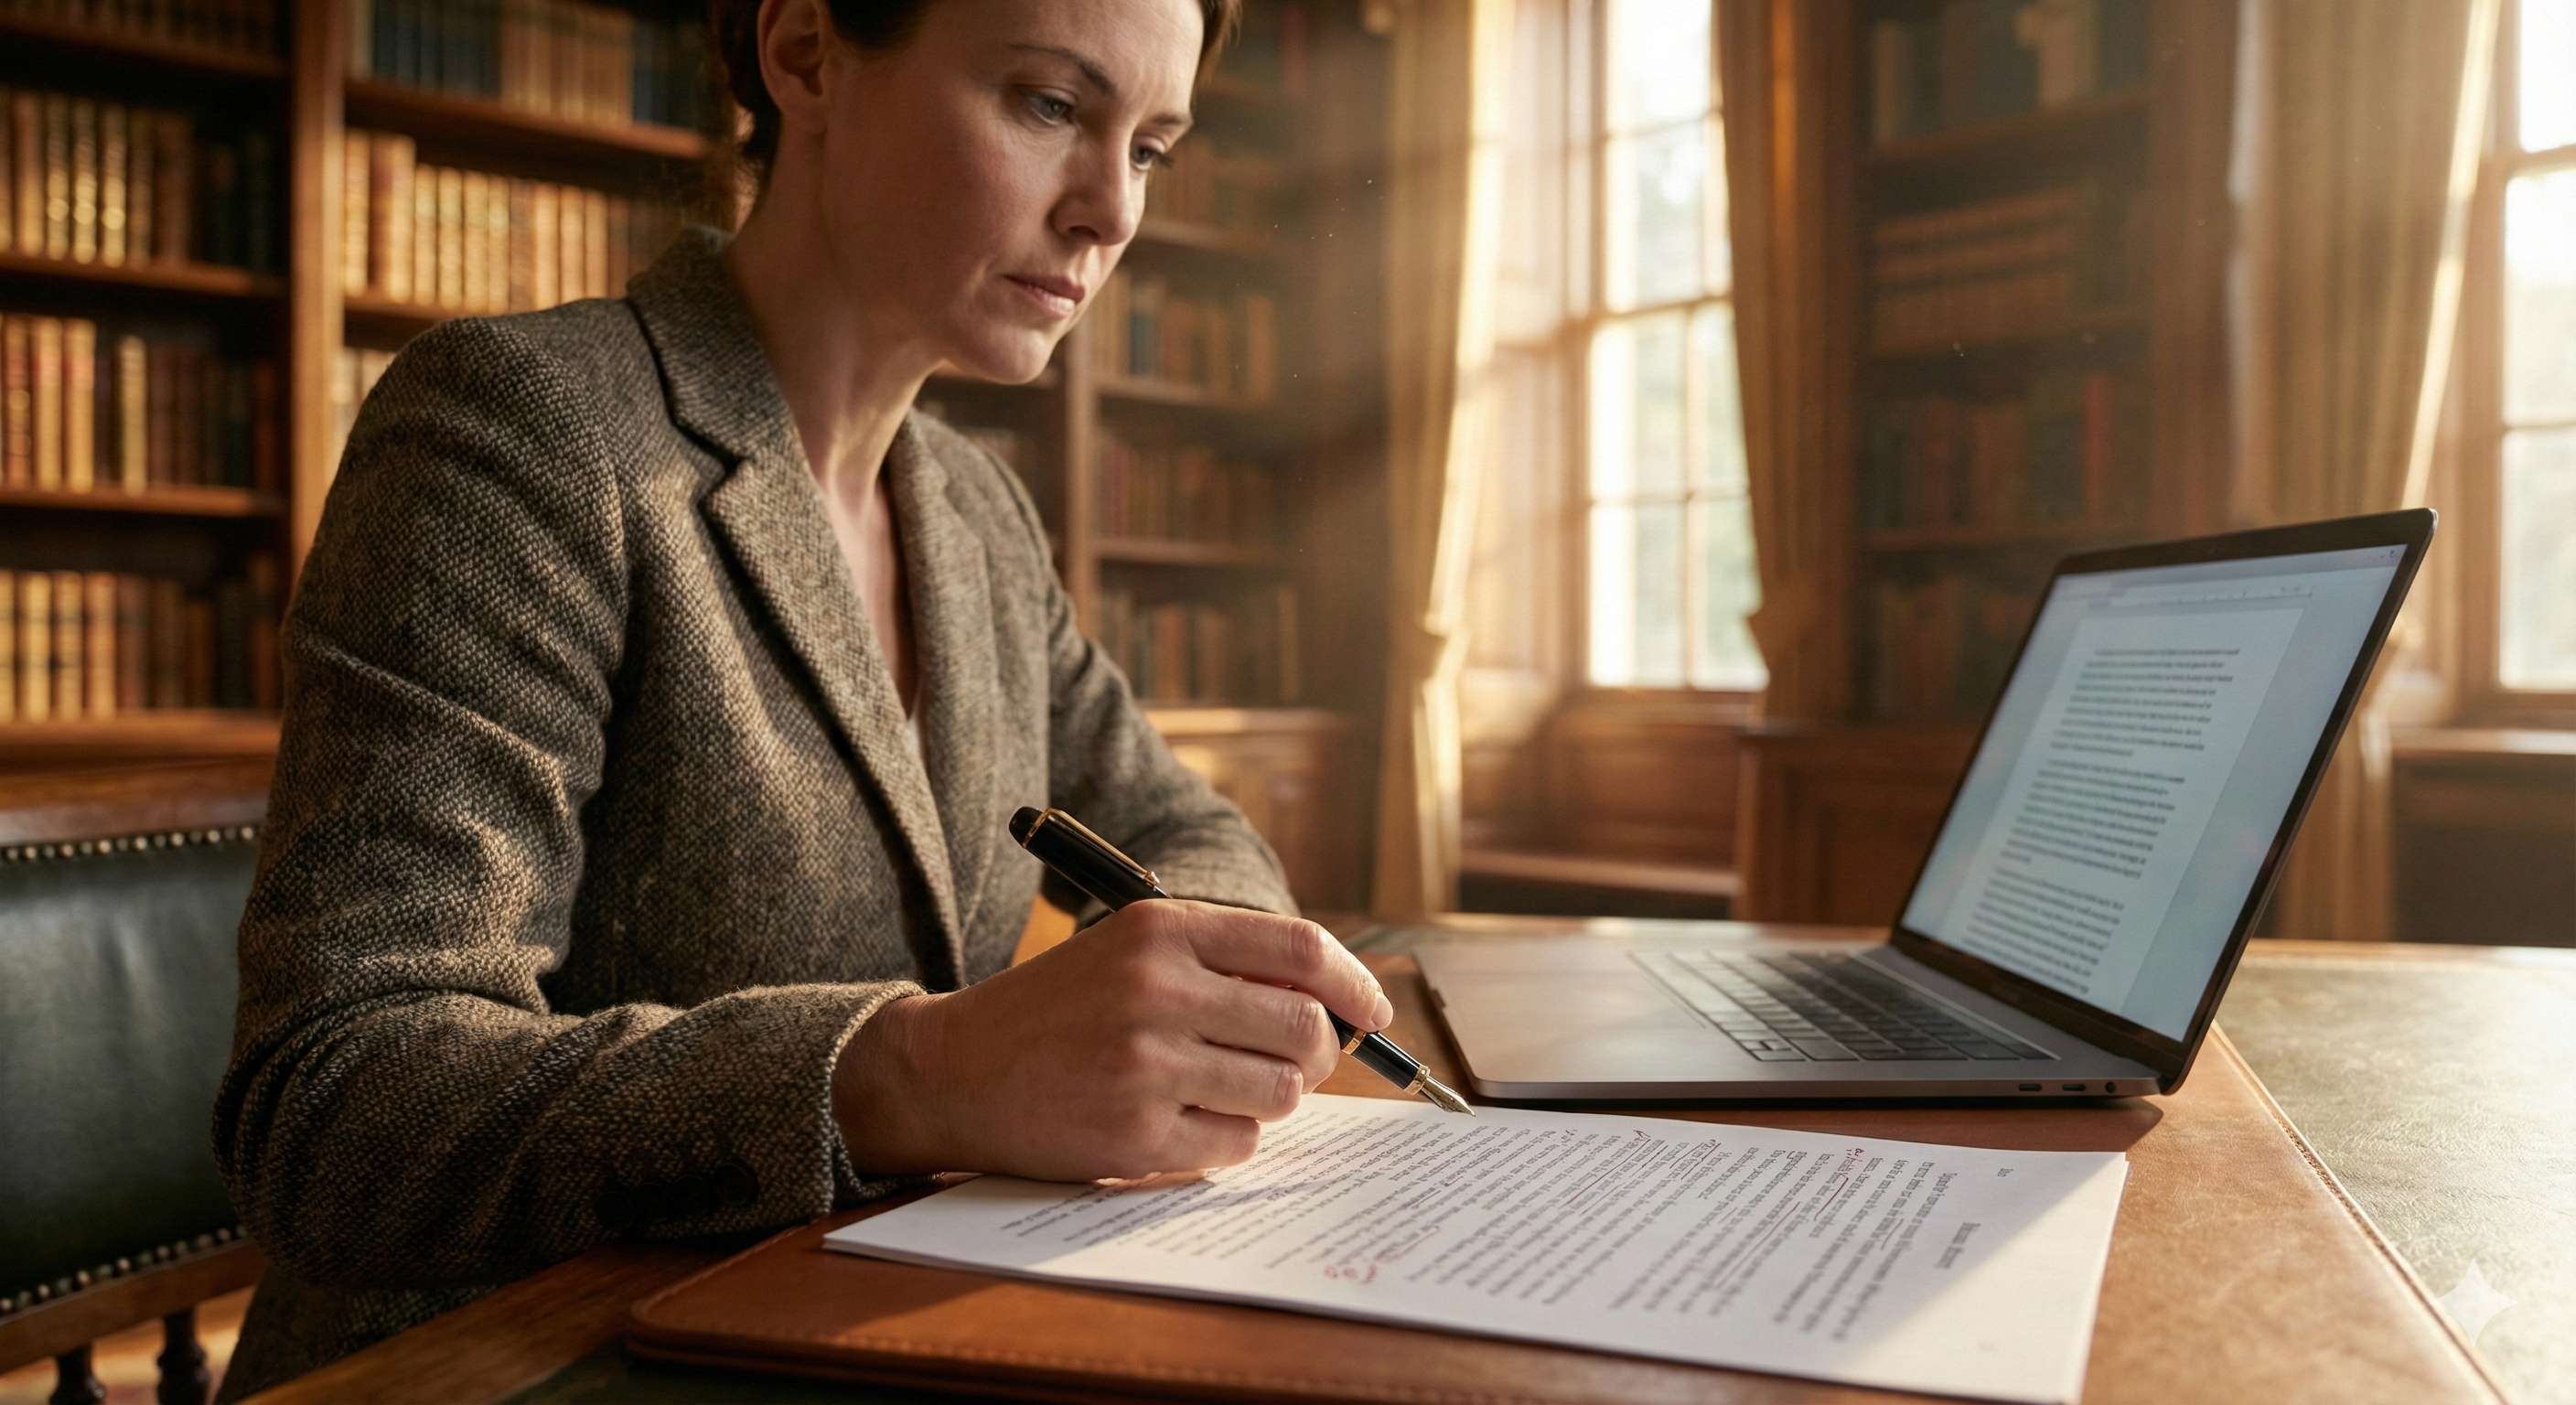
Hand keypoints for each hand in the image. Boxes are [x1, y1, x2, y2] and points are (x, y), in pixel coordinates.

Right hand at [831, 900, 1392, 1181]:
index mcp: (1161, 930)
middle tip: (1295, 1063)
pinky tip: (1186, 1121)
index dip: (1353, 982)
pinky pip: (1237, 1144)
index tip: (1372, 1009)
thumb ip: (1220, 962)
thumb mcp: (1129, 952)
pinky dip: (1228, 1138)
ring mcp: (1146, 1065)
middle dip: (1316, 1053)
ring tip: (1226, 1089)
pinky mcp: (1135, 1133)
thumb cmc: (1055, 1011)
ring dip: (1271, 1098)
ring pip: (1281, 1090)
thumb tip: (1333, 1000)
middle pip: (1303, 1026)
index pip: (1299, 948)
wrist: (952, 1070)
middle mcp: (1156, 990)